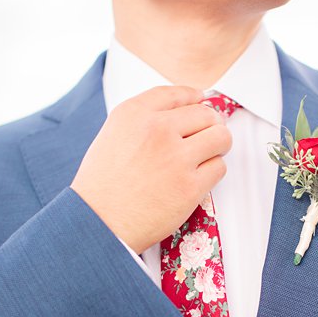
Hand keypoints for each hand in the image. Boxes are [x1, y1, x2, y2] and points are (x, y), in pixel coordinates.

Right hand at [70, 86, 231, 252]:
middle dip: (209, 126)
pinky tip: (194, 179)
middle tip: (203, 138)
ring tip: (203, 157)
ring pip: (220, 137)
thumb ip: (143, 120)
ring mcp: (175, 158)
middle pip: (206, 114)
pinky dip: (211, 173)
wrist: (97, 223)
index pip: (178, 93)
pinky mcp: (190, 186)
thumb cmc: (101, 185)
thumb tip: (184, 110)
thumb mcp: (111, 137)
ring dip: (216, 147)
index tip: (200, 104)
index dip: (194, 99)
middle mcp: (155, 130)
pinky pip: (219, 167)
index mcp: (132, 115)